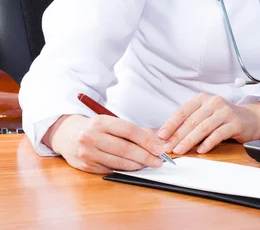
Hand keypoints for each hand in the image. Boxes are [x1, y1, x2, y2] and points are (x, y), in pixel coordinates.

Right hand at [42, 114, 167, 173]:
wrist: (68, 135)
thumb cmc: (96, 128)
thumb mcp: (111, 122)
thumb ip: (131, 131)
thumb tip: (155, 141)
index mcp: (101, 122)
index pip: (129, 131)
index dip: (146, 140)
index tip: (159, 148)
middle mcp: (92, 137)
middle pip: (125, 149)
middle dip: (145, 156)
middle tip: (158, 160)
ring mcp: (87, 153)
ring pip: (119, 162)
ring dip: (137, 165)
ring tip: (149, 164)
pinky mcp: (86, 166)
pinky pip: (111, 169)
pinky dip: (124, 169)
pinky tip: (133, 167)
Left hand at [157, 94, 259, 154]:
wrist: (251, 119)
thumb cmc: (224, 118)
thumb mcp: (206, 115)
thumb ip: (190, 123)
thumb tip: (168, 136)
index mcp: (203, 99)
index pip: (183, 110)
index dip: (171, 123)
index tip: (161, 135)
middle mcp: (213, 102)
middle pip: (192, 120)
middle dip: (177, 135)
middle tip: (168, 147)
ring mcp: (225, 112)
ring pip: (203, 127)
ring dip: (190, 140)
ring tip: (180, 150)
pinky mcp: (235, 123)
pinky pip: (218, 134)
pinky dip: (208, 143)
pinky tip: (200, 150)